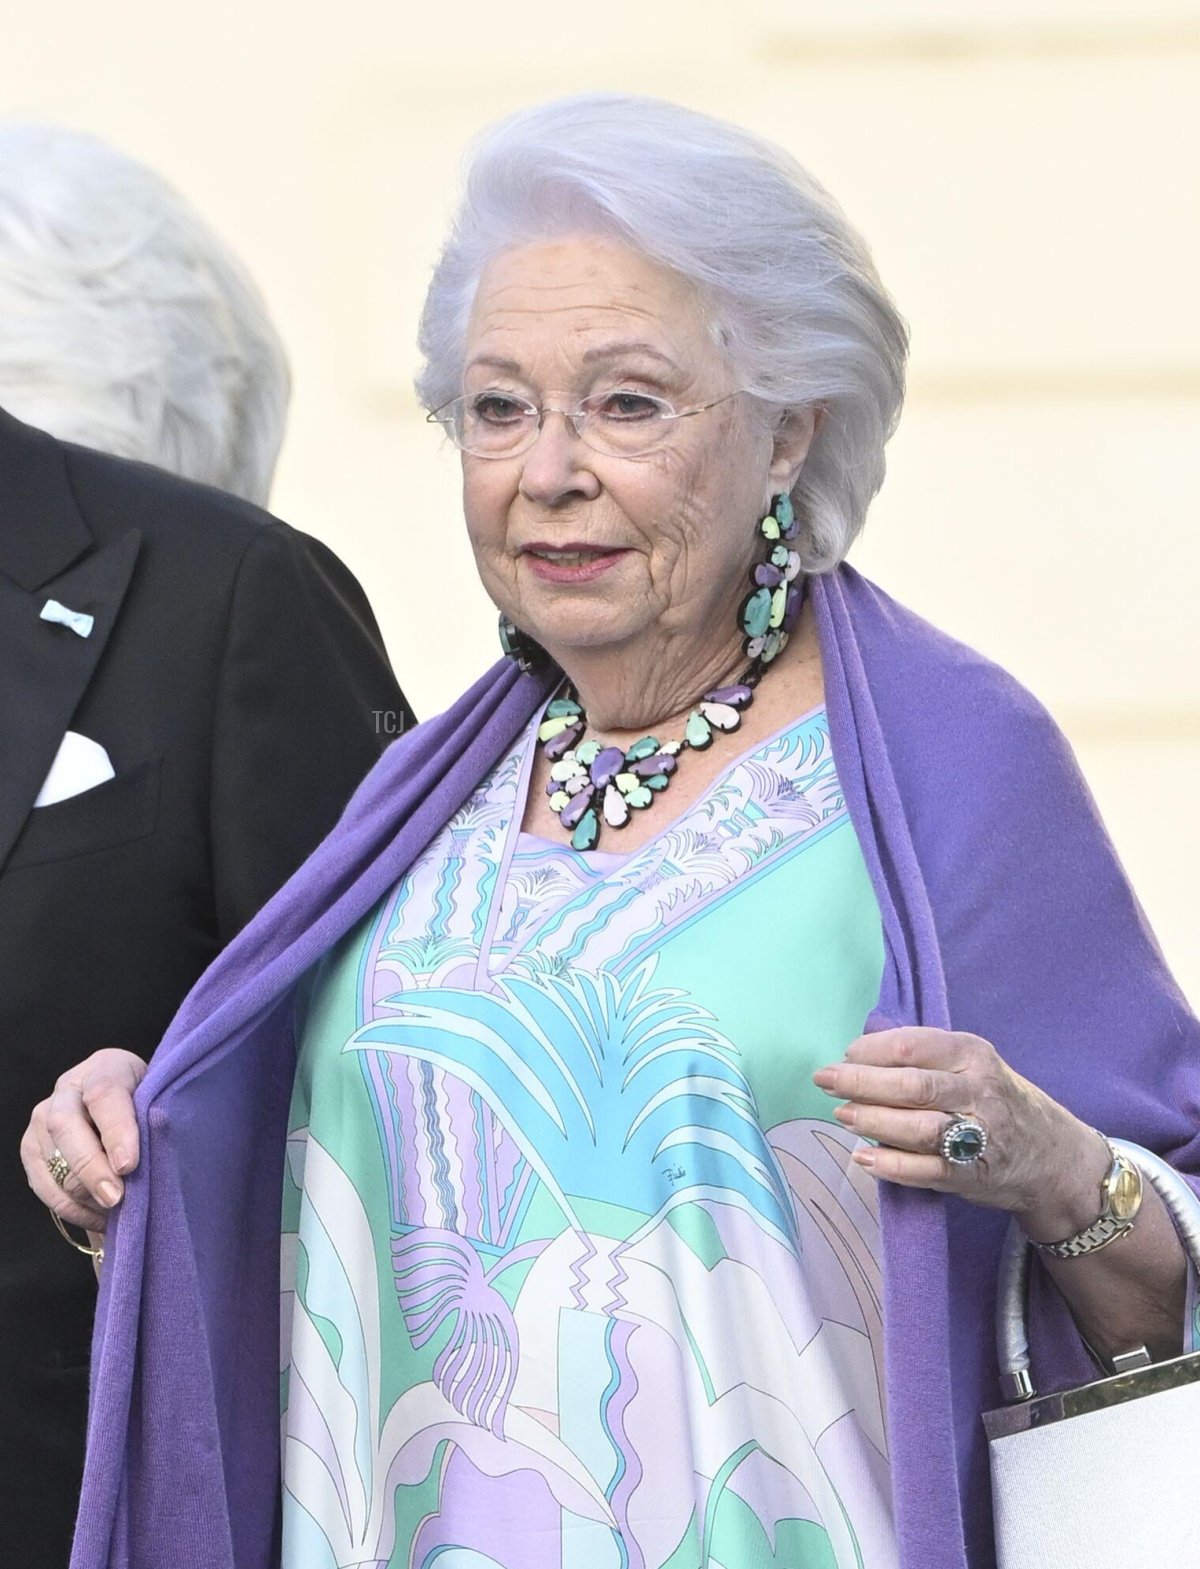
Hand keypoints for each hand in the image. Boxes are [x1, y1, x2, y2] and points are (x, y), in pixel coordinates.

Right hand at [21, 1049, 147, 1233]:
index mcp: (105, 1067)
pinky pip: (44, 1184)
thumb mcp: (159, 1102)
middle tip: (116, 1197)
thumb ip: (155, 1121)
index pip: (105, 1093)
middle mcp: (67, 1089)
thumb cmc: (148, 1106)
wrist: (122, 1109)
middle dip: (92, 1168)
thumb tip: (152, 1159)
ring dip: (83, 1193)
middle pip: (66, 1126)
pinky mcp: (31, 1148)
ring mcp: (43, 1118)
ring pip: (51, 1159)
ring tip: (115, 1211)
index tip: (128, 1165)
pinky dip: (71, 1208)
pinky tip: (99, 1216)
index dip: (116, 1130)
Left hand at [813, 1028, 1108, 1231]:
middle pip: (912, 1085)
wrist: (1053, 1157)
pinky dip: (890, 1164)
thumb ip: (927, 1056)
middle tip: (826, 1082)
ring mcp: (979, 1136)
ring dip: (873, 1121)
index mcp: (974, 1055)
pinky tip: (863, 1156)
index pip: (913, 1047)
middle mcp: (979, 1092)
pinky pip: (926, 1170)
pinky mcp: (972, 1175)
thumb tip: (860, 1051)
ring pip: (918, 1127)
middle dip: (861, 1082)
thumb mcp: (973, 1064)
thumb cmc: (997, 1101)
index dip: (871, 1051)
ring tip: (843, 1115)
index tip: (845, 1055)